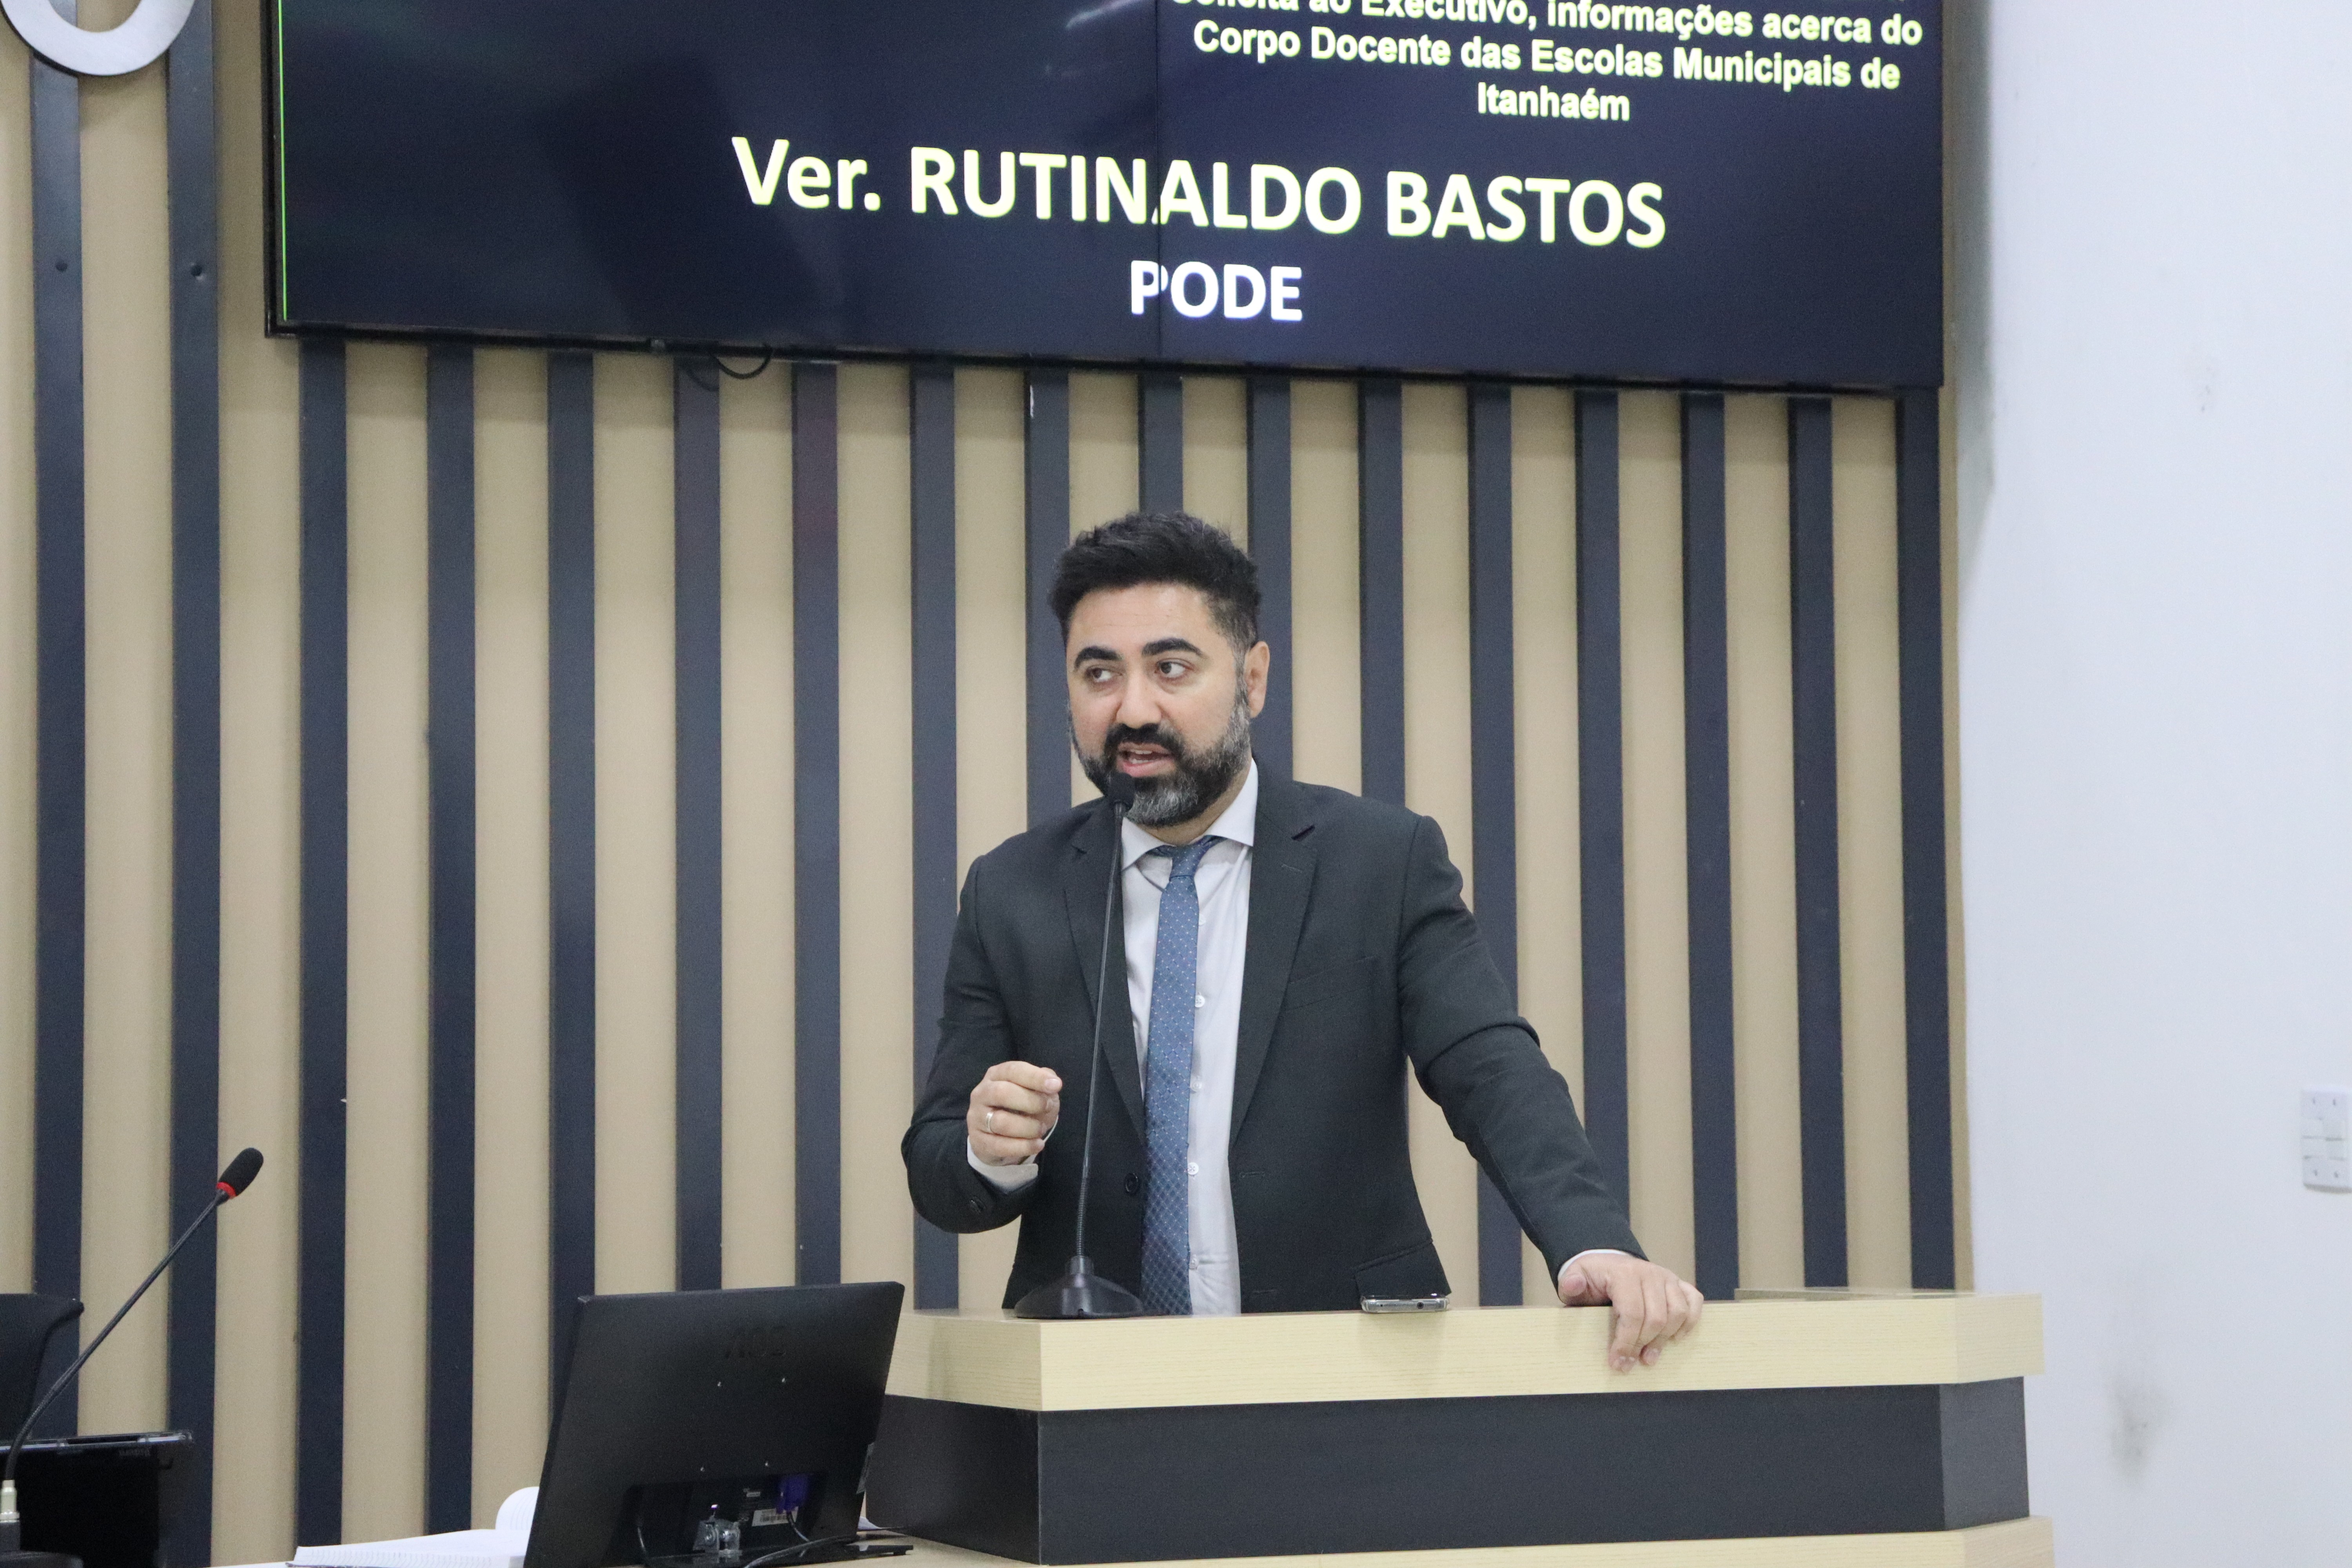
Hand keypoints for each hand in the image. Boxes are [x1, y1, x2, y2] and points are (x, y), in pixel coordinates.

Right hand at [967, 1061, 1061, 1165]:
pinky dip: (1023, 1146)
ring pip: (1001, 1121)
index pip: (1013, 1070)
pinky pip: (1000, 1145)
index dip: (1035, 1077)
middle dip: (1031, 1101)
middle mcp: (982, 1093)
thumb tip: (1052, 1082)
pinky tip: (1038, 1144)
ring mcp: (977, 1118)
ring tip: (1041, 1129)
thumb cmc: (1020, 1108)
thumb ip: (1042, 1085)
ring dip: (1028, 1127)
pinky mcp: (979, 1141)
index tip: (1056, 1085)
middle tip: (1048, 1107)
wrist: (999, 1137)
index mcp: (996, 1075)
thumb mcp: (1034, 1092)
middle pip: (1002, 1093)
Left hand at [1558, 1254, 1703, 1372]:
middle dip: (1643, 1345)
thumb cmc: (1591, 1277)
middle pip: (1657, 1318)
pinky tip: (1676, 1338)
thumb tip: (1572, 1286)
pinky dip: (1690, 1321)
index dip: (1626, 1342)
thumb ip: (1571, 1283)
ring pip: (1678, 1312)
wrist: (1607, 1261)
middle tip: (1630, 1364)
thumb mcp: (1574, 1278)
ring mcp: (1667, 1277)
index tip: (1617, 1362)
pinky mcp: (1678, 1282)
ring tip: (1649, 1357)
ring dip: (1665, 1339)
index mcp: (1624, 1273)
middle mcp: (1650, 1273)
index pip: (1632, 1313)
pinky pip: (1694, 1301)